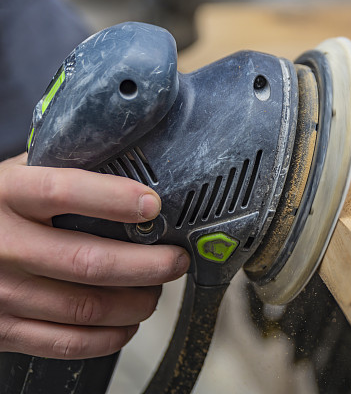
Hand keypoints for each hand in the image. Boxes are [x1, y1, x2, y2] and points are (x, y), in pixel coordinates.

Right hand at [0, 153, 189, 358]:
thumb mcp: (16, 176)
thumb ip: (62, 169)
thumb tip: (131, 165)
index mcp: (8, 195)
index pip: (65, 191)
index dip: (115, 199)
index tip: (152, 205)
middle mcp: (3, 244)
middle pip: (90, 262)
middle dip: (150, 265)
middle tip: (176, 260)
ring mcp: (1, 292)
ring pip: (88, 308)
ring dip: (137, 302)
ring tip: (156, 289)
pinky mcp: (2, 329)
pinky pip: (68, 343)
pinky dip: (110, 336)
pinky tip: (126, 322)